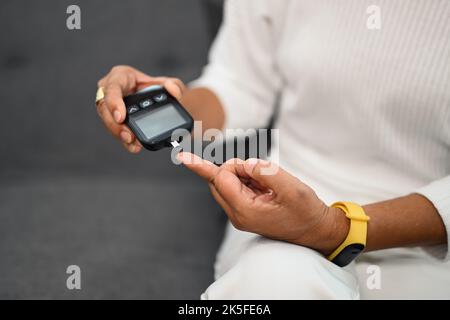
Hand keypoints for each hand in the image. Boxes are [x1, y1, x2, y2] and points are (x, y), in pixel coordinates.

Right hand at [96, 65, 185, 152]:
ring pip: (108, 121)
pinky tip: (133, 145)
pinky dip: (124, 138)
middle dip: (115, 125)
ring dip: (119, 134)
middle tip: (128, 136)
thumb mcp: (168, 84)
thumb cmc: (157, 87)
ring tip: (132, 143)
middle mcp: (110, 90)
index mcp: (121, 76)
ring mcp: (109, 106)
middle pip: (105, 108)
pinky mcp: (113, 119)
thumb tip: (173, 90)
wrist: (157, 99)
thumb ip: (175, 85)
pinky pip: (115, 130)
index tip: (121, 117)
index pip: (112, 87)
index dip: (114, 102)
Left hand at [178, 152, 349, 255]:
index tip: (246, 163)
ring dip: (242, 175)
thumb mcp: (291, 188)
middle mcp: (237, 215)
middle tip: (255, 169)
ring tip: (268, 183)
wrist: (315, 230)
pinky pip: (236, 189)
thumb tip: (245, 163)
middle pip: (216, 182)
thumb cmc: (306, 212)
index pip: (222, 178)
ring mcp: (239, 215)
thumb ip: (266, 172)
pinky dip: (247, 180)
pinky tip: (266, 186)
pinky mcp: (245, 212)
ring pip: (225, 185)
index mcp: (245, 210)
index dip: (235, 164)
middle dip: (232, 168)